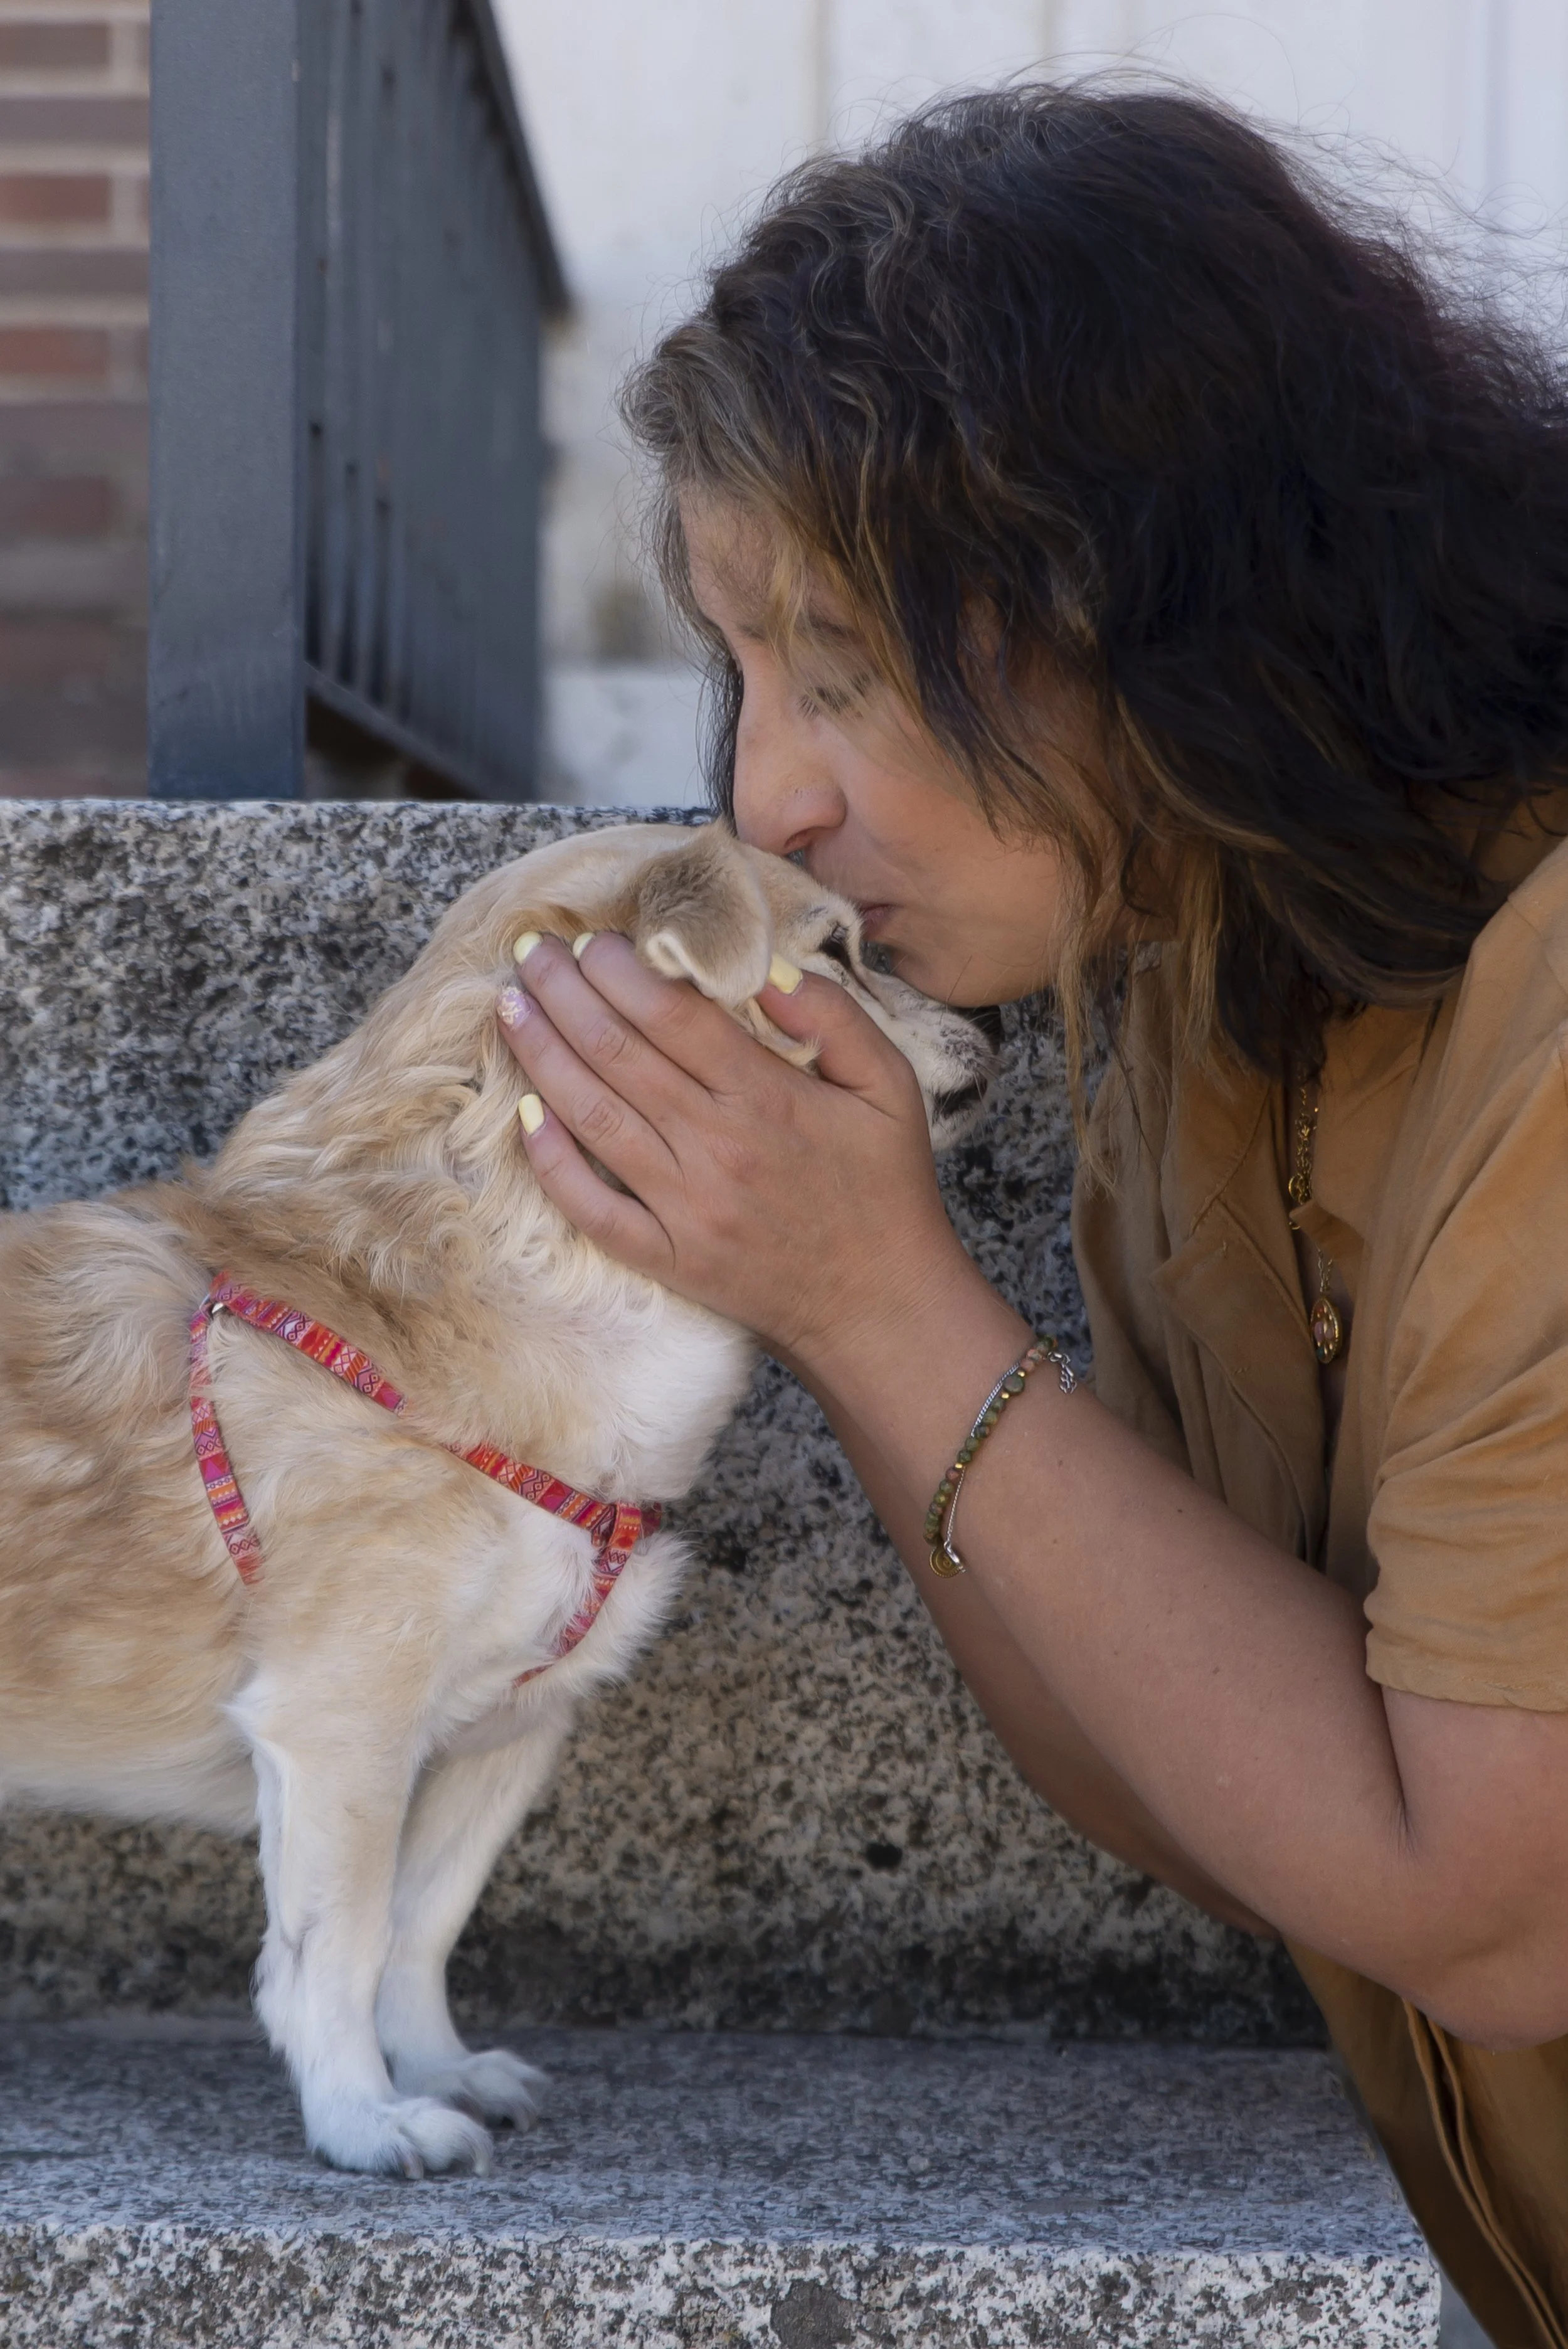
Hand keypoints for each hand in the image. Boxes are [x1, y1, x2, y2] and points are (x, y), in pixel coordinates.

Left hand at [494, 933, 988, 1372]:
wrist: (881, 1305)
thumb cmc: (886, 1189)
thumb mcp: (892, 1087)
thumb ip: (835, 1018)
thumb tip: (766, 970)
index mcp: (767, 1098)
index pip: (672, 1016)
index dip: (621, 971)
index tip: (591, 941)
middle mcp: (716, 1147)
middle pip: (618, 1053)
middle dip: (565, 994)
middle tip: (531, 953)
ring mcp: (684, 1207)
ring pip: (593, 1116)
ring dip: (543, 1056)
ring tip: (511, 1007)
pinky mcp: (667, 1257)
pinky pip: (593, 1208)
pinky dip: (552, 1163)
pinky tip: (525, 1115)